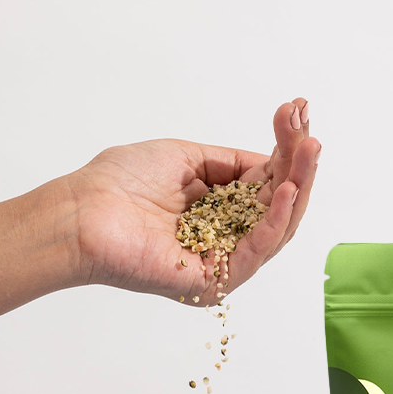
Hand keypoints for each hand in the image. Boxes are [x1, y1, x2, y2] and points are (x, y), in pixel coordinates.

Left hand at [65, 98, 319, 301]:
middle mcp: (223, 237)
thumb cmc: (117, 183)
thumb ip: (229, 162)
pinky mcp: (215, 280)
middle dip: (299, 166)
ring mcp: (221, 260)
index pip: (265, 182)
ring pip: (277, 227)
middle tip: (311, 134)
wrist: (81, 213)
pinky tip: (285, 189)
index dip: (286, 151)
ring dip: (298, 186)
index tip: (297, 113)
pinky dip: (275, 219)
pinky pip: (257, 250)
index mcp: (216, 210)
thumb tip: (266, 158)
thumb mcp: (184, 156)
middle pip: (278, 204)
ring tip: (308, 151)